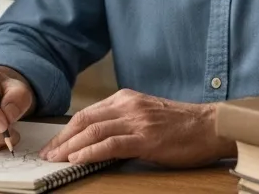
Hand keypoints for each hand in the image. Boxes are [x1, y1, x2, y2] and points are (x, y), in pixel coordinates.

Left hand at [40, 89, 232, 167]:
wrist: (211, 126)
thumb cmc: (182, 126)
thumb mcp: (146, 116)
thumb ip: (123, 122)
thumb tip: (97, 139)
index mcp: (126, 99)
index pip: (87, 113)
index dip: (66, 130)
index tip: (53, 144)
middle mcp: (128, 106)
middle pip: (84, 121)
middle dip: (62, 139)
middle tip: (47, 154)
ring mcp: (137, 121)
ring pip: (93, 131)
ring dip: (70, 147)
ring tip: (56, 159)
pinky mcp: (146, 138)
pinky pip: (111, 144)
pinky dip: (90, 152)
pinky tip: (78, 159)